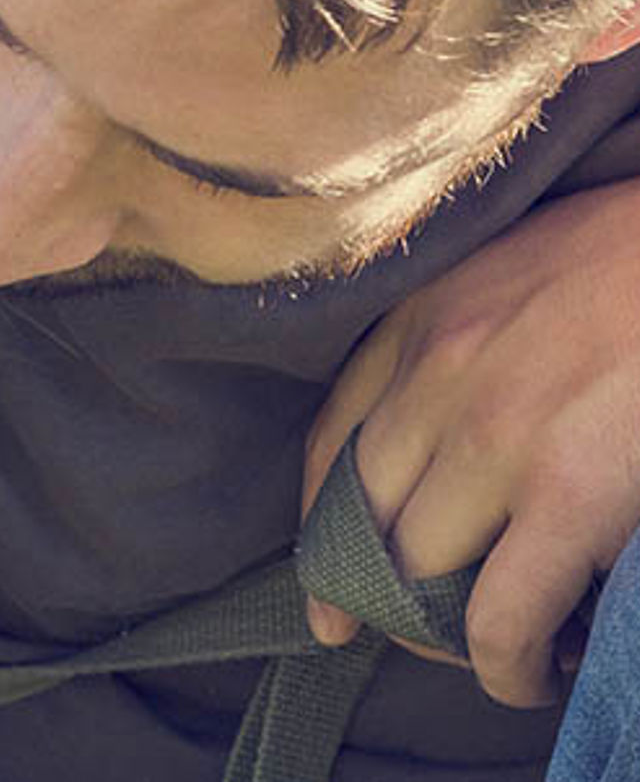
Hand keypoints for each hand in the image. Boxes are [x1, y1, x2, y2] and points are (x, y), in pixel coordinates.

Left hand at [302, 177, 639, 707]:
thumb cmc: (639, 252)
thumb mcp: (522, 270)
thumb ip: (472, 341)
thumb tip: (455, 434)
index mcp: (422, 318)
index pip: (331, 444)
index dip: (321, 530)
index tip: (325, 588)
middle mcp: (436, 375)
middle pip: (363, 517)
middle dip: (381, 592)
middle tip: (422, 633)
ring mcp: (494, 436)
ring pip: (418, 572)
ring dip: (441, 633)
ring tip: (485, 655)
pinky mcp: (568, 492)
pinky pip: (498, 616)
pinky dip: (503, 666)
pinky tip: (527, 676)